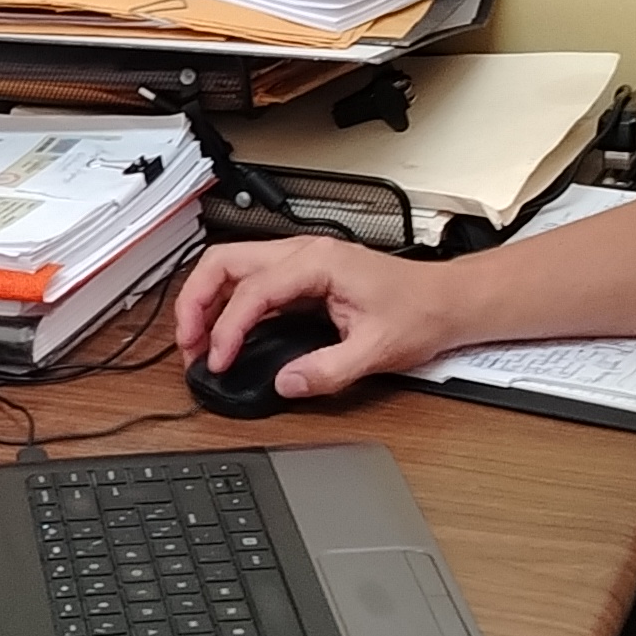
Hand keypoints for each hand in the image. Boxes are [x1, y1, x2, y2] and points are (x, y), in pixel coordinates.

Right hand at [171, 235, 470, 401]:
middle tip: (188, 343)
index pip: (253, 290)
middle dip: (196, 301)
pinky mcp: (302, 276)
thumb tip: (286, 382)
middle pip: (225, 262)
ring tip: (198, 342)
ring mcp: (301, 261)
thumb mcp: (377, 349)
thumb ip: (328, 369)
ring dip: (206, 301)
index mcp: (319, 262)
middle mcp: (304, 253)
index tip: (219, 360)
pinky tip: (225, 334)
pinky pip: (250, 282)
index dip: (228, 328)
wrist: (447, 301)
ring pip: (232, 267)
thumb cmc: (421, 311)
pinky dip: (227, 306)